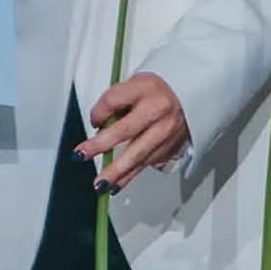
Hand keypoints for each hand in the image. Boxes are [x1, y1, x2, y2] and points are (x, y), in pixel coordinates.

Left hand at [78, 73, 189, 191]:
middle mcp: (158, 110)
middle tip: (82, 155)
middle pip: (126, 130)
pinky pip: (147, 163)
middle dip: (101, 145)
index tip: (93, 122)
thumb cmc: (155, 92)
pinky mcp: (171, 147)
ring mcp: (167, 131)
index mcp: (145, 88)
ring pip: (138, 155)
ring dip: (117, 172)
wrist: (188, 97)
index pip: (113, 101)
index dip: (98, 113)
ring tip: (100, 184)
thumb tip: (99, 127)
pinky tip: (117, 184)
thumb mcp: (135, 84)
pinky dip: (130, 175)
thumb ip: (116, 103)